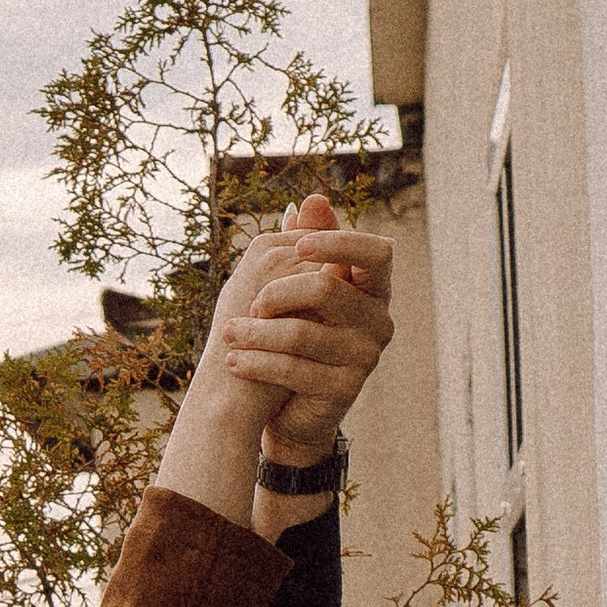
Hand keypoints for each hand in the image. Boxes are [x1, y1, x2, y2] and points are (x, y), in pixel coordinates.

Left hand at [215, 192, 394, 462]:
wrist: (291, 406)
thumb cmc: (297, 335)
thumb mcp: (301, 289)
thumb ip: (308, 247)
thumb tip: (310, 199)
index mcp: (374, 289)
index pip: (378, 251)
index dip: (341, 241)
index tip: (301, 244)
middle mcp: (380, 321)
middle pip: (328, 288)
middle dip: (276, 292)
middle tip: (249, 304)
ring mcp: (366, 358)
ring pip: (302, 333)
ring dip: (255, 332)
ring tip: (226, 333)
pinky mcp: (345, 390)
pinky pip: (293, 369)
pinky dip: (256, 363)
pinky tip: (232, 360)